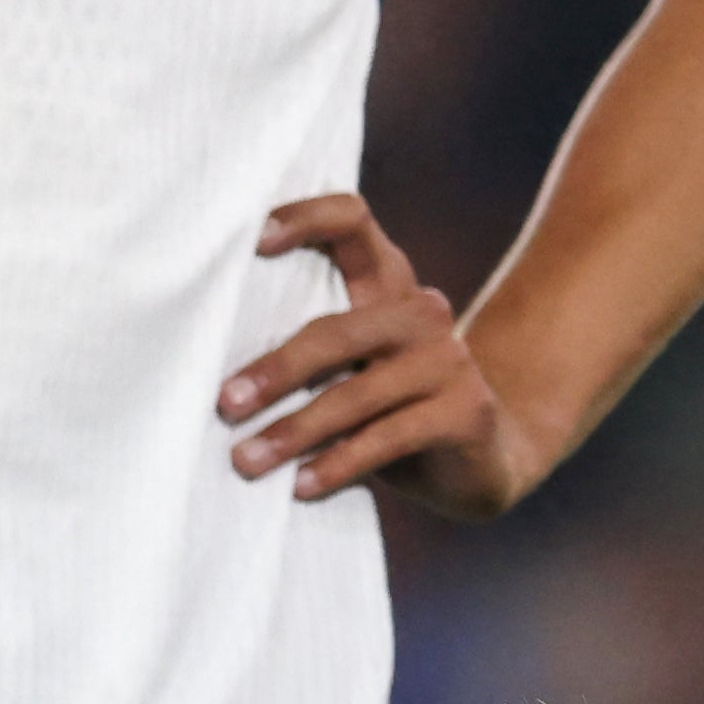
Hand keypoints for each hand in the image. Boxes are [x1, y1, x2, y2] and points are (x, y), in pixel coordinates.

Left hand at [223, 192, 550, 508]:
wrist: (483, 460)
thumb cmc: (391, 411)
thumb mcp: (353, 369)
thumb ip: (312, 350)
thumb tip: (221, 378)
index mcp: (389, 285)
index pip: (351, 220)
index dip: (304, 217)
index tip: (252, 240)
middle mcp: (422, 312)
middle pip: (337, 329)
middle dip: (276, 369)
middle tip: (226, 404)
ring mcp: (450, 360)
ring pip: (356, 392)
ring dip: (295, 431)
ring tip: (247, 460)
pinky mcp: (465, 412)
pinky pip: (387, 438)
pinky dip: (338, 464)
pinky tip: (302, 486)